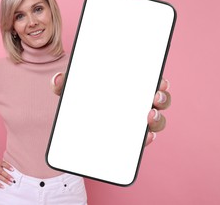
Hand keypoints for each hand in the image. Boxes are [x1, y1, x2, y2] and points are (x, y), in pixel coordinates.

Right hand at [0, 160, 13, 187]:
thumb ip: (3, 165)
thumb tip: (12, 170)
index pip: (4, 164)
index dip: (8, 167)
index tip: (13, 170)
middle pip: (2, 172)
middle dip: (8, 176)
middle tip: (13, 179)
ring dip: (5, 180)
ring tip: (10, 183)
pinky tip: (3, 186)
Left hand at [51, 73, 170, 145]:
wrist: (74, 119)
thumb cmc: (80, 97)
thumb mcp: (72, 88)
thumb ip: (63, 83)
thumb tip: (57, 79)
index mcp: (128, 87)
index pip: (149, 82)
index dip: (159, 82)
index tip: (160, 81)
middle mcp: (136, 104)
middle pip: (158, 101)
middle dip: (162, 99)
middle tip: (154, 97)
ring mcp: (134, 122)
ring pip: (155, 121)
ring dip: (158, 119)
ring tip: (149, 117)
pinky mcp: (129, 139)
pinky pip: (142, 140)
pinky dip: (147, 139)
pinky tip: (145, 138)